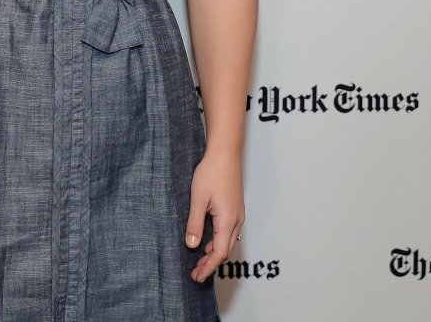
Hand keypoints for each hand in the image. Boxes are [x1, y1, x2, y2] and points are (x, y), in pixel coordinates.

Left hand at [184, 148, 244, 283]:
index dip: (208, 267)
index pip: (219, 253)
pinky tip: (207, 240)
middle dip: (211, 263)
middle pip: (225, 250)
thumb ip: (195, 224)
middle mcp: (236, 220)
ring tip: (199, 260)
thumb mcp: (198, 199)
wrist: (225, 153)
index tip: (196, 277)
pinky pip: (228, 231)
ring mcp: (237, 214)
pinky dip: (218, 241)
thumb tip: (192, 246)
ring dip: (214, 252)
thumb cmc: (211, 172)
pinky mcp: (235, 208)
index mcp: (227, 221)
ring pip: (228, 241)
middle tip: (196, 273)